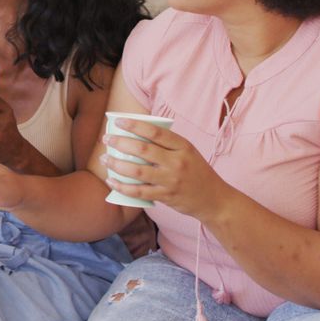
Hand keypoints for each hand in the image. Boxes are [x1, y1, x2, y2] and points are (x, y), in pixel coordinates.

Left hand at [100, 117, 231, 218]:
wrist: (214, 199)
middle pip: (143, 149)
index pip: (155, 132)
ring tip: (105, 159)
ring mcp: (171, 180)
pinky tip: (111, 181)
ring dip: (117, 164)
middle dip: (120, 142)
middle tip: (106, 139)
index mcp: (183, 146)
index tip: (118, 121)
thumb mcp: (188, 152)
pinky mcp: (166, 196)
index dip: (135, 125)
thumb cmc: (196, 171)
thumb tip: (137, 134)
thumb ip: (167, 144)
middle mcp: (177, 162)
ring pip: (138, 171)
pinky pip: (139, 191)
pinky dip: (123, 186)